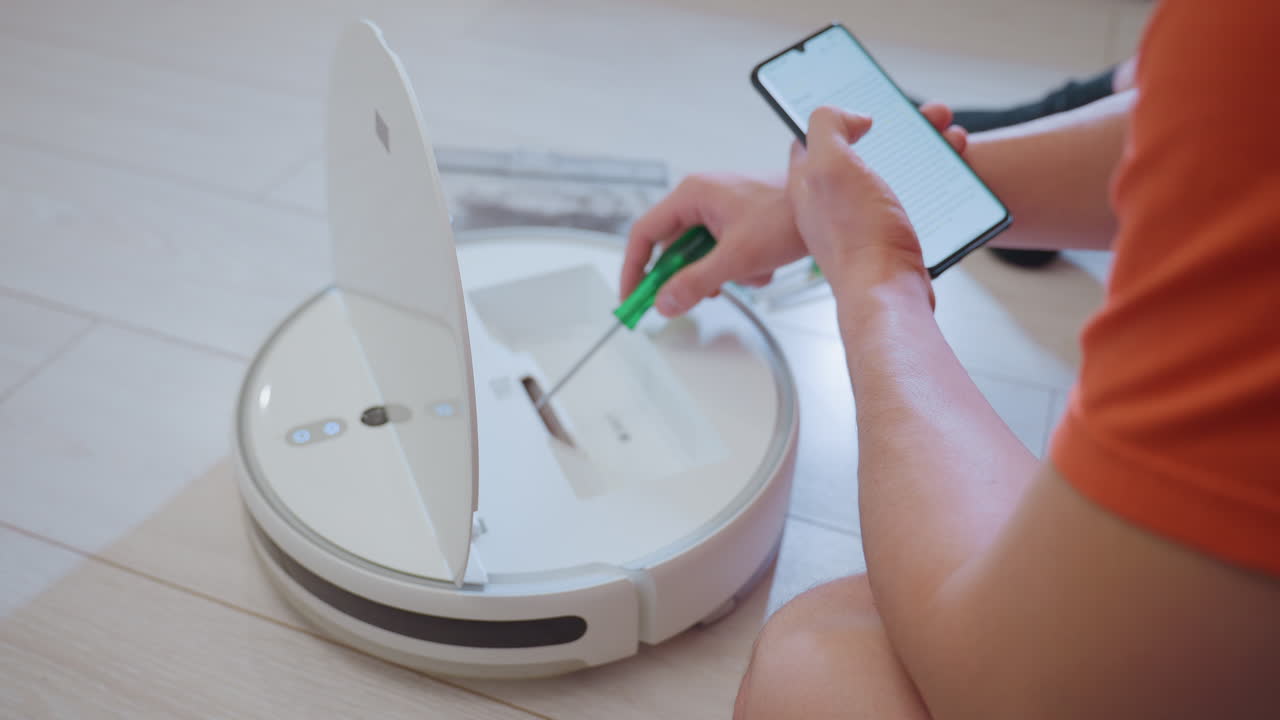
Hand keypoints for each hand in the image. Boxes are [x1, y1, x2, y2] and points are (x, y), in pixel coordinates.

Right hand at [622, 103, 963, 316]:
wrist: (834, 206)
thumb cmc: (788, 216)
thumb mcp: (736, 258)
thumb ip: (695, 283)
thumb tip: (663, 303)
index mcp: (692, 195)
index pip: (644, 233)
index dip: (634, 268)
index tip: (632, 297)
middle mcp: (702, 197)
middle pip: (674, 248)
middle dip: (692, 276)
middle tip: (702, 296)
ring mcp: (721, 208)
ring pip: (701, 254)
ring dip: (722, 274)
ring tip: (750, 274)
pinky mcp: (739, 220)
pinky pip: (723, 253)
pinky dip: (739, 268)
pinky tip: (763, 267)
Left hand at [785, 103, 963, 299]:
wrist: (888, 292)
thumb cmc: (858, 235)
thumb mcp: (831, 166)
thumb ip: (828, 126)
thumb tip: (854, 119)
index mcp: (808, 182)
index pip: (816, 135)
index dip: (844, 114)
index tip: (874, 103)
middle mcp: (830, 201)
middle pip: (866, 148)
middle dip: (903, 126)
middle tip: (936, 116)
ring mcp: (862, 220)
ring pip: (896, 169)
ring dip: (928, 148)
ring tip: (957, 137)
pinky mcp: (890, 237)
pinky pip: (913, 197)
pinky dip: (936, 179)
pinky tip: (956, 171)